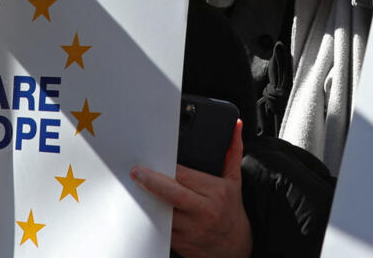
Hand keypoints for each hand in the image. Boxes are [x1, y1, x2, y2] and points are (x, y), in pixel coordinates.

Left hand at [131, 120, 252, 257]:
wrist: (234, 248)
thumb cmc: (232, 211)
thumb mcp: (234, 181)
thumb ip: (233, 152)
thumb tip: (236, 126)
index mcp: (216, 192)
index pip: (185, 176)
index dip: (167, 168)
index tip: (155, 161)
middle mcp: (204, 210)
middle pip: (171, 193)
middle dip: (151, 182)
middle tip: (136, 173)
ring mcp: (191, 229)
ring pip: (162, 211)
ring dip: (148, 200)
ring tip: (137, 189)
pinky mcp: (180, 242)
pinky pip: (160, 227)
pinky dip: (151, 217)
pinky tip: (145, 208)